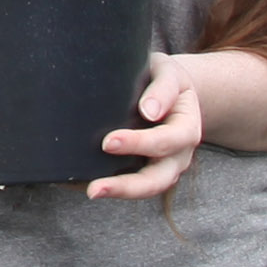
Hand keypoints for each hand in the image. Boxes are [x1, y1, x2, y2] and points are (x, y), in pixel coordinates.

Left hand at [88, 53, 202, 198]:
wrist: (170, 91)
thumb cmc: (164, 79)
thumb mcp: (169, 73)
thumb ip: (163, 88)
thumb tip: (149, 111)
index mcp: (187, 128)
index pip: (168, 140)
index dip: (140, 144)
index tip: (108, 142)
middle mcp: (178, 155)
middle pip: (158, 179)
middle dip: (127, 186)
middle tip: (94, 188)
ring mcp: (163, 167)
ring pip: (145, 189)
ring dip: (117, 193)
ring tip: (88, 192)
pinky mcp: (144, 170)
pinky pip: (129, 185)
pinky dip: (109, 188)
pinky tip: (79, 184)